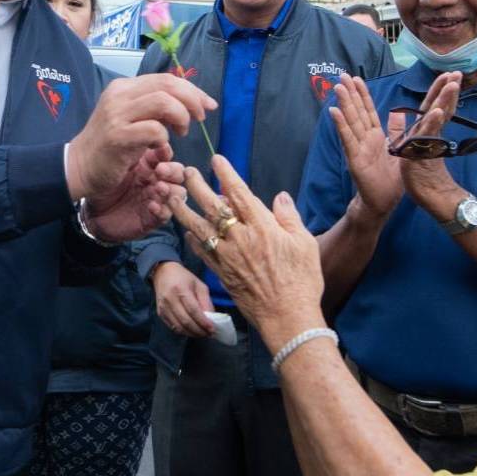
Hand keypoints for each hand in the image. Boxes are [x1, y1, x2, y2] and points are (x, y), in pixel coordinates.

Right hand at [66, 74, 215, 201]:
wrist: (80, 166)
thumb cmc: (111, 145)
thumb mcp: (132, 117)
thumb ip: (155, 106)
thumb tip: (189, 101)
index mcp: (125, 87)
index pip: (166, 79)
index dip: (193, 90)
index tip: (208, 105)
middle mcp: (120, 95)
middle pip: (168, 85)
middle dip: (193, 100)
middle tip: (199, 118)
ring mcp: (117, 114)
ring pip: (164, 102)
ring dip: (181, 117)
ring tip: (181, 132)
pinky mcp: (118, 136)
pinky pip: (155, 130)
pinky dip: (165, 138)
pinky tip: (161, 147)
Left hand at [83, 145, 184, 242]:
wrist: (84, 198)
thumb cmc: (99, 171)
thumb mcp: (118, 152)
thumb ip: (138, 142)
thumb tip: (158, 136)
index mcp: (148, 162)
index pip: (168, 156)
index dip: (167, 153)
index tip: (161, 150)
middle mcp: (154, 179)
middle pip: (178, 174)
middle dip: (173, 172)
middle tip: (160, 170)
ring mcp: (154, 198)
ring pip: (178, 194)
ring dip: (172, 191)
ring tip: (159, 188)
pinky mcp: (151, 217)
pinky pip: (167, 214)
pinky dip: (162, 210)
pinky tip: (151, 205)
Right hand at [152, 260, 213, 338]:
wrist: (163, 273)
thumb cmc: (184, 278)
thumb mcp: (199, 285)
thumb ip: (206, 302)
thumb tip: (212, 318)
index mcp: (181, 290)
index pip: (193, 311)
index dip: (203, 322)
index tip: (212, 329)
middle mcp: (170, 300)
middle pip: (186, 321)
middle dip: (199, 331)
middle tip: (209, 334)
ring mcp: (164, 308)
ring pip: (178, 327)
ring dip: (192, 333)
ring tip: (202, 334)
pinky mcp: (160, 313)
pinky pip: (173, 327)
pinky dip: (183, 332)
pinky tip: (192, 331)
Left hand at [168, 155, 323, 352]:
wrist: (287, 315)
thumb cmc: (301, 279)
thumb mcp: (304, 243)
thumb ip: (289, 217)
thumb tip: (280, 197)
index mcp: (262, 226)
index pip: (240, 193)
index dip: (226, 174)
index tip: (216, 160)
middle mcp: (240, 238)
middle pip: (213, 206)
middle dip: (197, 186)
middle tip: (185, 172)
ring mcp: (228, 256)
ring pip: (200, 227)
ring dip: (184, 210)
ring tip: (172, 197)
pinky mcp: (222, 273)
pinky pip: (203, 252)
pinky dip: (193, 240)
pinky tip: (187, 232)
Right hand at [331, 71, 460, 222]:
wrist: (383, 203)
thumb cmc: (390, 181)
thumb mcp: (398, 151)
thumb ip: (397, 131)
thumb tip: (398, 112)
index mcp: (376, 136)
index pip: (368, 111)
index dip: (362, 94)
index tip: (356, 78)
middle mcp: (365, 139)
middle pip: (357, 112)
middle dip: (350, 93)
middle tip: (341, 75)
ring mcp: (358, 148)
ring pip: (351, 122)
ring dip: (344, 104)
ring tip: (337, 87)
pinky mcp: (355, 160)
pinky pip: (348, 140)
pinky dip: (341, 126)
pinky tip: (334, 112)